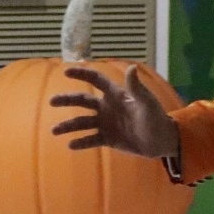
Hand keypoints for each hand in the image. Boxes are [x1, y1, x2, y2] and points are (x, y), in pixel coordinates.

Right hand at [49, 66, 180, 157]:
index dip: (82, 74)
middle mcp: (106, 107)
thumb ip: (137, 88)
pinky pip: (90, 140)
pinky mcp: (107, 139)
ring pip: (82, 122)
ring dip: (68, 126)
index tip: (66, 71)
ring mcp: (105, 123)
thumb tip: (131, 67)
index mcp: (115, 95)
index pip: (96, 80)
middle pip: (82, 101)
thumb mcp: (147, 103)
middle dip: (67, 100)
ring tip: (54, 130)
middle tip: (52, 101)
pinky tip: (71, 145)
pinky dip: (81, 142)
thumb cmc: (156, 118)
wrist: (161, 140)